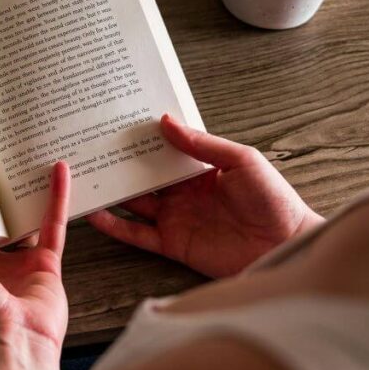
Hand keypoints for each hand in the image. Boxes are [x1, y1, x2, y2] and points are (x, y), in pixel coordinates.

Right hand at [87, 115, 321, 277]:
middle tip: (88, 148)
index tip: (114, 123)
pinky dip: (114, 226)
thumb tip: (166, 122)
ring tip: (82, 179)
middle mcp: (183, 192)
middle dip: (117, 163)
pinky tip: (95, 215)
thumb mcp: (242, 161)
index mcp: (199, 168)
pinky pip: (136, 234)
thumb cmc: (274, 201)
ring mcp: (175, 218)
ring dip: (110, 192)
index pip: (162, 149)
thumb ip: (203, 144)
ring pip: (133, 202)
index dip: (140, 138)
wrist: (286, 247)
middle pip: (142, 175)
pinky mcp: (172, 244)